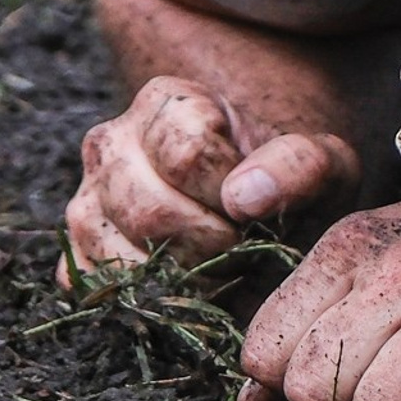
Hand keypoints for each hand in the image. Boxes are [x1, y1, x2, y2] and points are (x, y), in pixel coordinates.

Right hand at [64, 75, 361, 283]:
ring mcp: (86, 198)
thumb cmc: (289, 180)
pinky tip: (187, 287)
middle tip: (244, 250)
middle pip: (148, 209)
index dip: (232, 194)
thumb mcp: (322, 162)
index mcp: (165, 101)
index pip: (188, 154)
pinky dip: (149, 299)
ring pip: (119, 252)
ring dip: (181, 276)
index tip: (257, 209)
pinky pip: (98, 286)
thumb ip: (300, 165)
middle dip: (209, 243)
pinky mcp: (79, 252)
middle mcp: (110, 142)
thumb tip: (244, 197)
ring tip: (220, 267)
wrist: (260, 205)